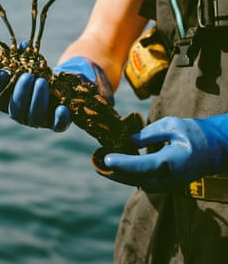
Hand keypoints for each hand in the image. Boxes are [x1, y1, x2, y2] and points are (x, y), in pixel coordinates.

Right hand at [0, 54, 113, 131]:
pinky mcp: (56, 124)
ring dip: (37, 99)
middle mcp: (20, 114)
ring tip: (42, 82)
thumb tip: (23, 45)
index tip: (2, 72)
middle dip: (21, 92)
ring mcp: (38, 121)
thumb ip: (23, 56)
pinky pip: (57, 125)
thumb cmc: (37, 73)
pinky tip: (62, 107)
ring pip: (34, 117)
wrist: (59, 86)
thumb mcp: (29, 64)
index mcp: (8, 101)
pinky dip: (59, 118)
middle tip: (27, 76)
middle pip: (15, 110)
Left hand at [98, 115, 227, 191]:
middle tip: (95, 163)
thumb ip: (148, 134)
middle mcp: (169, 178)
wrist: (214, 151)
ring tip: (100, 165)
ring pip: (137, 183)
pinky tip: (115, 166)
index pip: (144, 166)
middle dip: (114, 172)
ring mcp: (168, 185)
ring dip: (118, 175)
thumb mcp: (172, 125)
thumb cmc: (194, 134)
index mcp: (172, 161)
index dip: (124, 164)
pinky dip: (128, 175)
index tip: (107, 158)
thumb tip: (127, 140)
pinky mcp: (165, 185)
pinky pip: (142, 182)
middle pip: (136, 178)